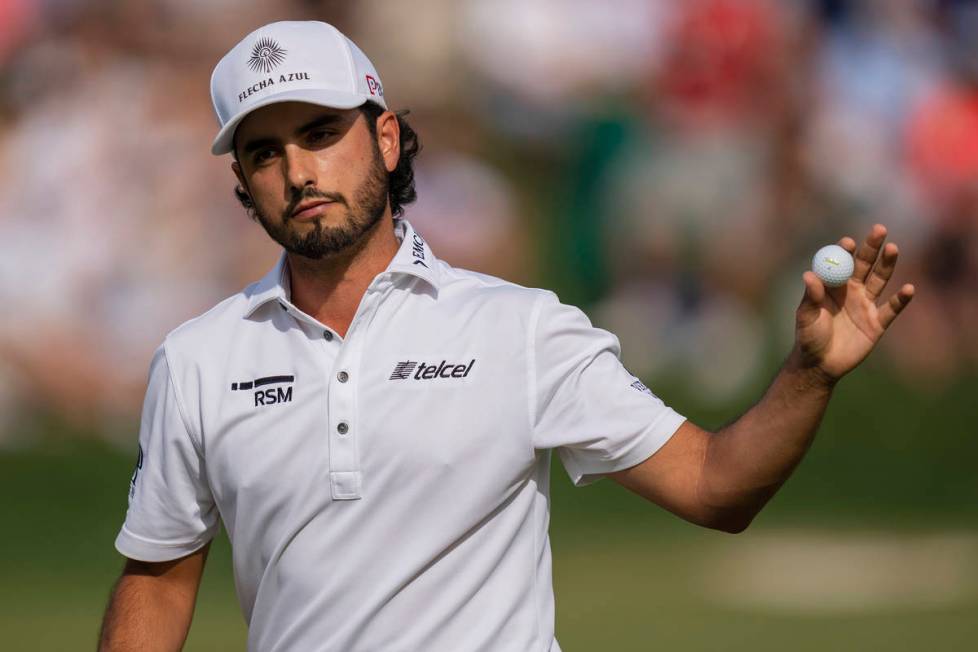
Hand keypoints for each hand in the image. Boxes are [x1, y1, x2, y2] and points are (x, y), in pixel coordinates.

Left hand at [794, 224, 914, 381]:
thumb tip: (809, 275)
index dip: (846, 251)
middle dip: (872, 247)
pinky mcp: (877, 323)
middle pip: (865, 265)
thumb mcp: (806, 317)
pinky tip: (908, 289)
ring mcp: (865, 305)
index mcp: (832, 286)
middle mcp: (851, 291)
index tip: (849, 242)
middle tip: (880, 229)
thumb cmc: (808, 338)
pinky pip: (891, 309)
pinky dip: (900, 300)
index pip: (841, 262)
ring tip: (893, 248)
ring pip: (880, 280)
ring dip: (887, 264)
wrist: (819, 364)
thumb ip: (810, 297)